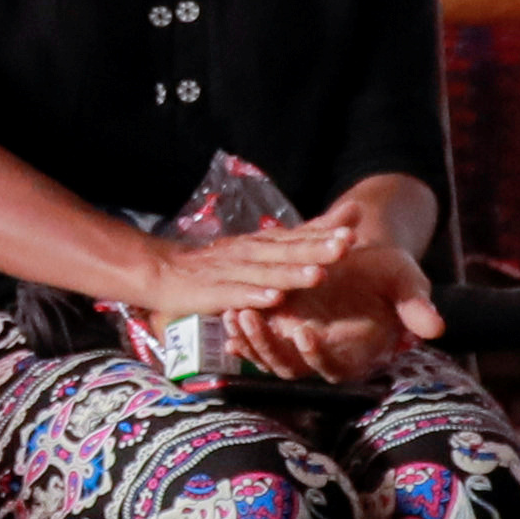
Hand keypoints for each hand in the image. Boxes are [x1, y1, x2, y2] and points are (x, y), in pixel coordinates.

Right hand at [128, 218, 352, 323]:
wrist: (163, 270)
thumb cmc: (218, 263)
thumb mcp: (260, 248)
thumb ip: (298, 239)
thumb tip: (343, 219)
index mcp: (263, 243)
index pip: (299, 234)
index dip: (327, 230)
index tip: (356, 224)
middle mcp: (251, 253)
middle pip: (288, 250)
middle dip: (317, 248)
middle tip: (347, 244)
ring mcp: (232, 272)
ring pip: (267, 272)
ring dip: (292, 274)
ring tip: (318, 275)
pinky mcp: (214, 292)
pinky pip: (237, 295)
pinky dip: (255, 296)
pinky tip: (274, 299)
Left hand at [231, 222, 450, 388]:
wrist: (360, 255)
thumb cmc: (388, 271)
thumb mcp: (404, 280)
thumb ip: (416, 305)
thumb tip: (435, 328)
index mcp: (358, 354)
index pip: (335, 368)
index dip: (319, 356)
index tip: (305, 333)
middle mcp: (325, 358)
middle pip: (292, 368)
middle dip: (268, 348)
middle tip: (249, 319)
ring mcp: (299, 349)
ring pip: (270, 358)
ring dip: (250, 342)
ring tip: (233, 314)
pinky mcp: (280, 335)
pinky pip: (257, 344)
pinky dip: (240, 336)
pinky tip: (224, 320)